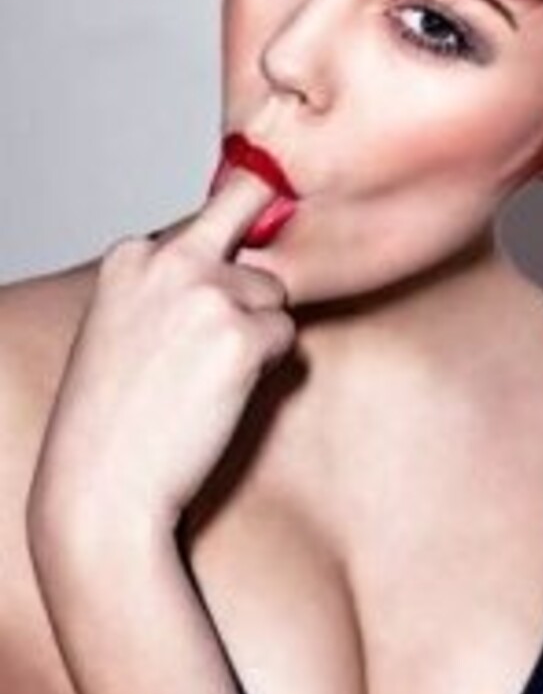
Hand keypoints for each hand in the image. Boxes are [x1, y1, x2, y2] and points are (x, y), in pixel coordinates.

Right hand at [27, 168, 296, 558]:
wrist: (103, 489)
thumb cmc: (115, 417)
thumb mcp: (127, 322)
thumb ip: (172, 282)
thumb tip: (239, 255)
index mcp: (131, 254)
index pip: (211, 210)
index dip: (229, 242)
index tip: (231, 256)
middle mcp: (168, 260)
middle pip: (251, 204)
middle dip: (269, 226)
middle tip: (264, 268)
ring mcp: (206, 293)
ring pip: (274, 292)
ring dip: (259, 329)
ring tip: (206, 377)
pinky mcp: (241, 335)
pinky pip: (287, 336)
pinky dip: (269, 366)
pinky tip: (222, 395)